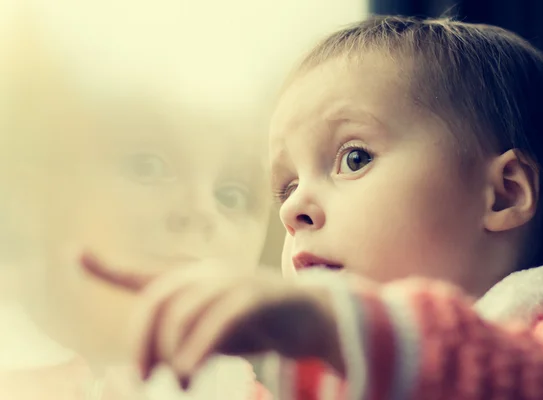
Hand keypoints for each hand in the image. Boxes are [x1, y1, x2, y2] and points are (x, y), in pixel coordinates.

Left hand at [81, 254, 345, 389]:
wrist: (314, 319)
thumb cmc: (260, 326)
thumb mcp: (214, 331)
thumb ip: (183, 336)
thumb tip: (153, 362)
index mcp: (196, 280)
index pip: (144, 274)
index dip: (108, 266)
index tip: (75, 253)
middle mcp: (210, 274)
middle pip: (157, 301)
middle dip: (142, 342)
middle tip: (144, 379)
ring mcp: (235, 282)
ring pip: (185, 311)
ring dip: (173, 353)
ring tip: (180, 382)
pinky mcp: (259, 297)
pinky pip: (219, 321)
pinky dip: (200, 348)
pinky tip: (193, 368)